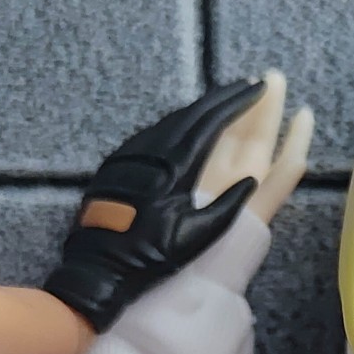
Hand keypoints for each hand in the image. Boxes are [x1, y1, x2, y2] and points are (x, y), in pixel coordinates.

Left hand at [42, 71, 312, 330]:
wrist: (97, 267)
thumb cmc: (151, 256)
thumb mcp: (197, 236)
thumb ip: (228, 206)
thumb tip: (253, 181)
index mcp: (176, 166)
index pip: (212, 122)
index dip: (237, 104)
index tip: (257, 89)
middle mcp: (152, 149)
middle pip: (192, 113)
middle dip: (222, 98)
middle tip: (246, 86)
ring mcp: (131, 152)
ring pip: (172, 119)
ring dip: (201, 109)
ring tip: (222, 102)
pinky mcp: (118, 161)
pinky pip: (155, 132)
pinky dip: (179, 123)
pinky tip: (186, 126)